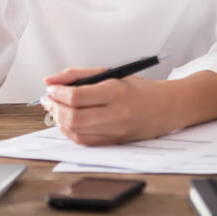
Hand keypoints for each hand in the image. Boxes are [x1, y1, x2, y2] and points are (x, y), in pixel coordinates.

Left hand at [40, 66, 168, 143]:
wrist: (167, 107)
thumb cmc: (139, 89)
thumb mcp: (112, 74)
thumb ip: (79, 75)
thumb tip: (50, 80)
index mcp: (117, 91)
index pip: (77, 96)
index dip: (58, 93)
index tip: (51, 88)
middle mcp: (117, 113)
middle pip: (73, 117)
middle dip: (55, 108)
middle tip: (50, 100)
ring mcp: (116, 131)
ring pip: (75, 131)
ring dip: (59, 120)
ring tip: (57, 109)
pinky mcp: (114, 142)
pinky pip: (83, 141)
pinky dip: (70, 131)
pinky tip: (69, 121)